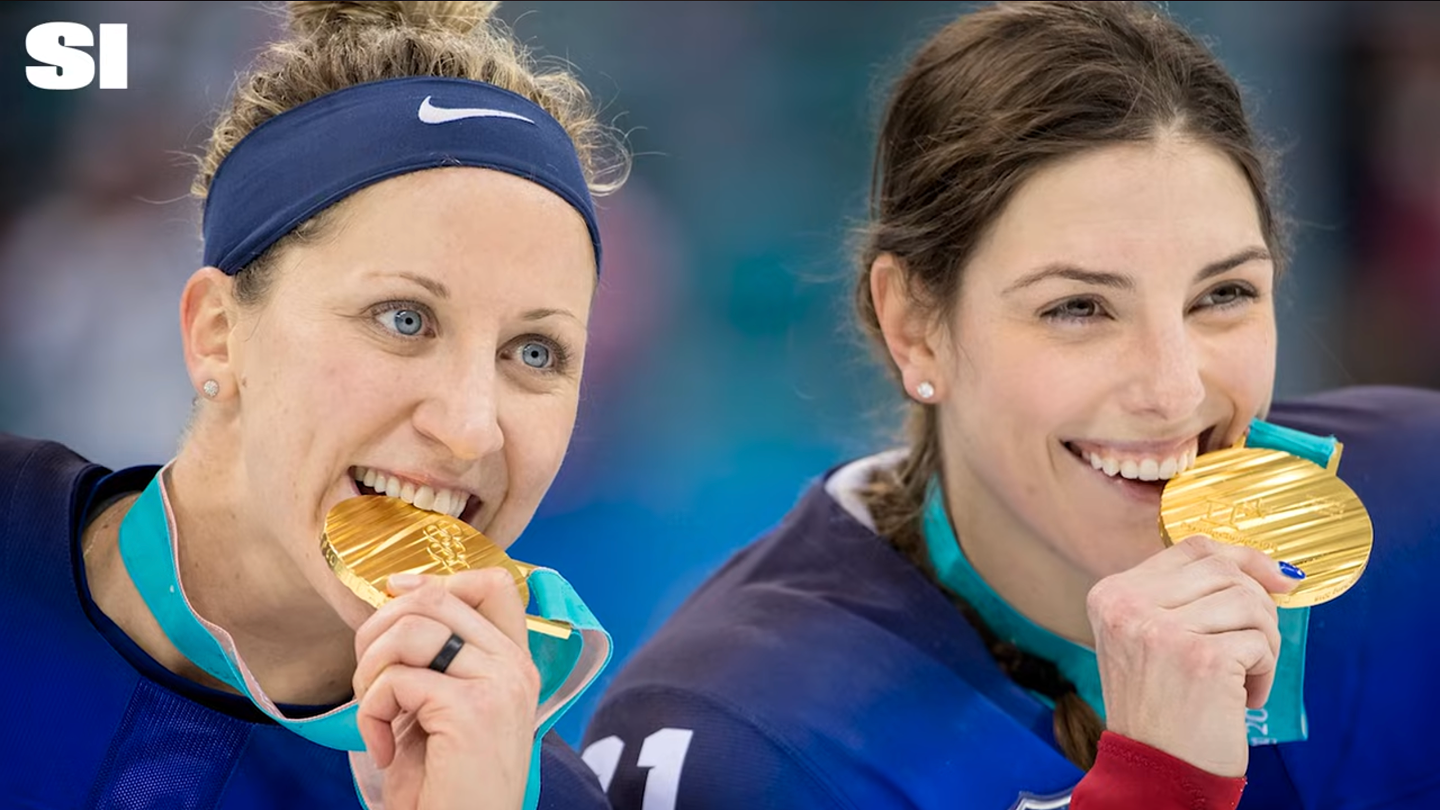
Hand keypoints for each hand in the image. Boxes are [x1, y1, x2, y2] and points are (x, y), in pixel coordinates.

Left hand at [353, 569, 540, 809]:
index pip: (493, 583)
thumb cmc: (447, 782)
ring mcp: (498, 684)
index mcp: (515, 661)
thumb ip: (438, 658)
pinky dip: (370, 714)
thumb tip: (396, 599)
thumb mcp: (446, 707)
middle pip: (436, 596)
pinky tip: (382, 748)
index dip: (434, 580)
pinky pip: (395, 681)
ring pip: (409, 630)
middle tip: (369, 679)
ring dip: (369, 671)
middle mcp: (515, 666)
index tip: (394, 598)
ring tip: (374, 713)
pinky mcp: (471, 709)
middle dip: (378, 629)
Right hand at [1086, 534, 1301, 777]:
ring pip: (1249, 603)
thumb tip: (1270, 571)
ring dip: (1263, 643)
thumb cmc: (1161, 707)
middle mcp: (1128, 606)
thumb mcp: (1149, 637)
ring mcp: (1161, 630)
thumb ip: (1185, 597)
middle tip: (1254, 648)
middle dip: (1258, 607)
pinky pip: (1259, 643)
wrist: (1154, 769)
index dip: (1242, 557)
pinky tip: (1242, 697)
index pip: (1192, 549)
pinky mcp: (1200, 659)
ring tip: (1244, 677)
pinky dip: (1263, 673)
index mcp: (1112, 594)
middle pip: (1225, 572)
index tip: (1275, 578)